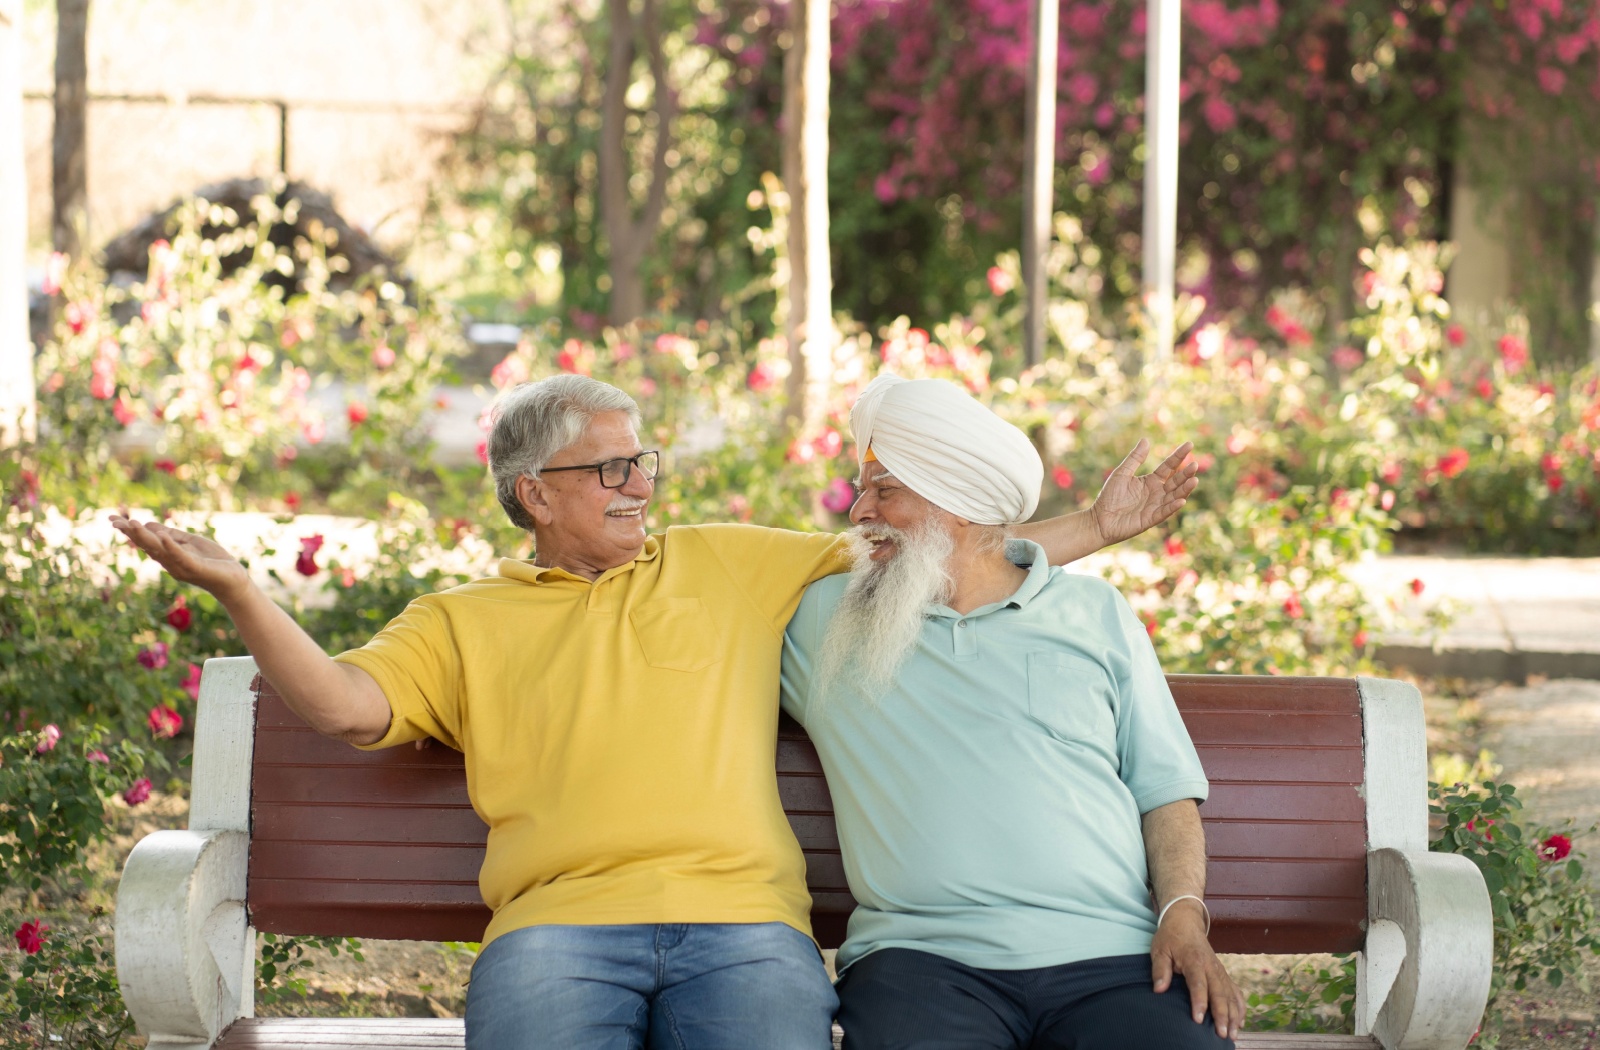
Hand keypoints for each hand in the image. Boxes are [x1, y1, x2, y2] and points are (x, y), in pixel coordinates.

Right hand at [110, 515, 251, 604]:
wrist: (233, 579)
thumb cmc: (212, 561)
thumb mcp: (189, 543)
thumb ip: (171, 535)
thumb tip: (149, 525)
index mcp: (167, 554)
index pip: (145, 540)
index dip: (129, 530)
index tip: (112, 519)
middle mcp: (169, 562)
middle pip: (147, 545)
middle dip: (131, 534)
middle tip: (115, 522)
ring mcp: (181, 566)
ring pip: (160, 550)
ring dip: (146, 537)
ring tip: (133, 524)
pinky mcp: (195, 568)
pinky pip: (181, 556)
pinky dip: (172, 547)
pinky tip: (163, 536)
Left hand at [1089, 440, 1198, 545]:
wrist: (1099, 519)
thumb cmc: (1109, 496)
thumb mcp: (1122, 473)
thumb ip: (1135, 458)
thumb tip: (1146, 439)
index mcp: (1150, 481)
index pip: (1169, 466)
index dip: (1179, 456)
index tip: (1190, 444)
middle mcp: (1156, 493)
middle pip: (1176, 481)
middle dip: (1186, 473)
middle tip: (1194, 464)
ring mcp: (1155, 506)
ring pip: (1175, 496)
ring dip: (1185, 489)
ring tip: (1194, 479)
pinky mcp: (1151, 519)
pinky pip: (1165, 512)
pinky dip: (1173, 507)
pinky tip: (1182, 500)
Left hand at [1151, 901, 1245, 1039]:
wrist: (1185, 922)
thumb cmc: (1170, 938)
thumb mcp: (1159, 950)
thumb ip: (1160, 969)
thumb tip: (1159, 989)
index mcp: (1194, 960)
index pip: (1198, 984)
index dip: (1199, 1002)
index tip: (1198, 1019)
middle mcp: (1211, 967)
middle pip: (1219, 993)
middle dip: (1222, 1015)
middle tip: (1222, 1035)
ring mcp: (1219, 971)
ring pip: (1230, 995)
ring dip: (1233, 1015)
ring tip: (1233, 1034)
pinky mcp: (1223, 974)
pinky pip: (1235, 992)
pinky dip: (1240, 1007)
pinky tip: (1240, 1022)